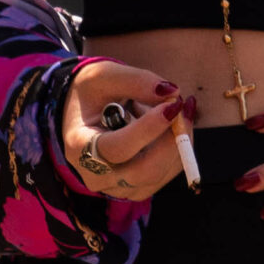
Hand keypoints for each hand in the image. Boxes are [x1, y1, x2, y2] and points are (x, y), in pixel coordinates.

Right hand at [63, 62, 188, 202]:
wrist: (83, 114)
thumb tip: (172, 93)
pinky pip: (167, 172)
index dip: (149, 129)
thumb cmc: (90, 94)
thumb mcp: (102, 76)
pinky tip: (175, 123)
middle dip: (173, 139)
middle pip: (144, 172)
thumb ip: (136, 81)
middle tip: (184, 105)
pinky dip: (179, 147)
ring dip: (179, 140)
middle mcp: (96, 176)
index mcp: (80, 148)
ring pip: (161, 174)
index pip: (118, 149)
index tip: (173, 104)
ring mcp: (118, 186)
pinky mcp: (137, 187)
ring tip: (177, 107)